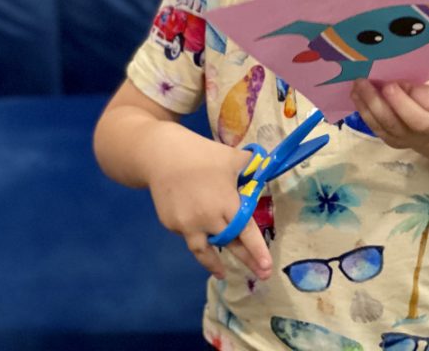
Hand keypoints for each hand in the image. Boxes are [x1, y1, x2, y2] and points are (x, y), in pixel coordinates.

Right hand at [143, 123, 272, 281]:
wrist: (161, 155)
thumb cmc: (201, 154)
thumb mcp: (232, 157)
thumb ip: (250, 168)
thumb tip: (265, 167)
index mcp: (226, 204)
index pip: (246, 233)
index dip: (257, 251)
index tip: (267, 267)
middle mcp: (207, 220)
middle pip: (229, 245)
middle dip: (246, 260)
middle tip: (261, 275)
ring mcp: (187, 225)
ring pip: (204, 250)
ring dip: (214, 263)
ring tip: (222, 272)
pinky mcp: (171, 225)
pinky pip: (189, 234)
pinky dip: (197, 233)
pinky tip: (197, 225)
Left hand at [350, 79, 428, 151]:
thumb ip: (421, 89)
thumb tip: (397, 83)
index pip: (422, 112)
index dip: (403, 100)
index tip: (390, 84)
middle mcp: (420, 132)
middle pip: (397, 122)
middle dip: (377, 101)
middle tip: (364, 82)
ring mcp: (403, 139)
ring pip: (383, 125)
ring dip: (366, 104)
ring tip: (356, 86)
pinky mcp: (390, 140)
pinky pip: (375, 127)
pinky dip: (364, 111)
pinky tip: (356, 95)